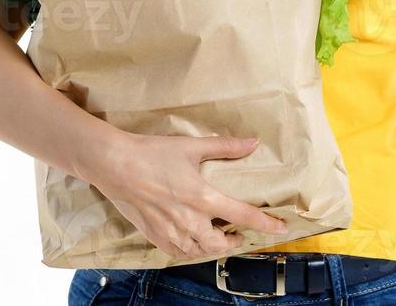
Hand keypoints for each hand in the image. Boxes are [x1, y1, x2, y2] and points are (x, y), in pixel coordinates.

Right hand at [84, 131, 287, 259]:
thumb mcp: (192, 146)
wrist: (114, 165)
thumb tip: (252, 142)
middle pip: (220, 243)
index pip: (242, 215)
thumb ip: (226, 147)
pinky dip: (190, 251)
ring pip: (199, 251)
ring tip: (217, 238)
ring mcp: (170, 231)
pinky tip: (192, 242)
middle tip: (238, 234)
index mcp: (202, 198)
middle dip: (233, 241)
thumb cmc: (153, 154)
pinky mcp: (154, 236)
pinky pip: (178, 253)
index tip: (280, 230)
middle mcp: (188, 220)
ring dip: (212, 248)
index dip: (265, 225)